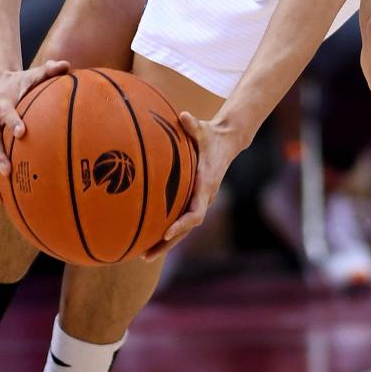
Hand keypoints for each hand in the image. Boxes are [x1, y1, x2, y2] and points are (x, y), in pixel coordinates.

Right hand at [0, 59, 69, 203]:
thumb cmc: (19, 81)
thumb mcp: (32, 74)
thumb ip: (49, 70)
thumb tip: (67, 65)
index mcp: (2, 102)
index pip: (6, 111)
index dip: (12, 120)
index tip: (21, 131)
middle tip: (8, 169)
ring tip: (0, 196)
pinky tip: (0, 202)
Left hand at [144, 111, 244, 259]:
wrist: (227, 141)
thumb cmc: (211, 135)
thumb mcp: (203, 129)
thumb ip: (193, 125)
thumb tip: (183, 116)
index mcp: (206, 185)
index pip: (196, 212)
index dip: (182, 224)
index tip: (166, 232)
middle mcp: (204, 197)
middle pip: (187, 228)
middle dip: (168, 243)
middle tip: (146, 255)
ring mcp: (200, 200)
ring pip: (184, 228)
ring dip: (166, 242)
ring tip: (143, 255)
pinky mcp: (195, 199)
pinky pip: (181, 219)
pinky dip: (168, 230)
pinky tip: (149, 236)